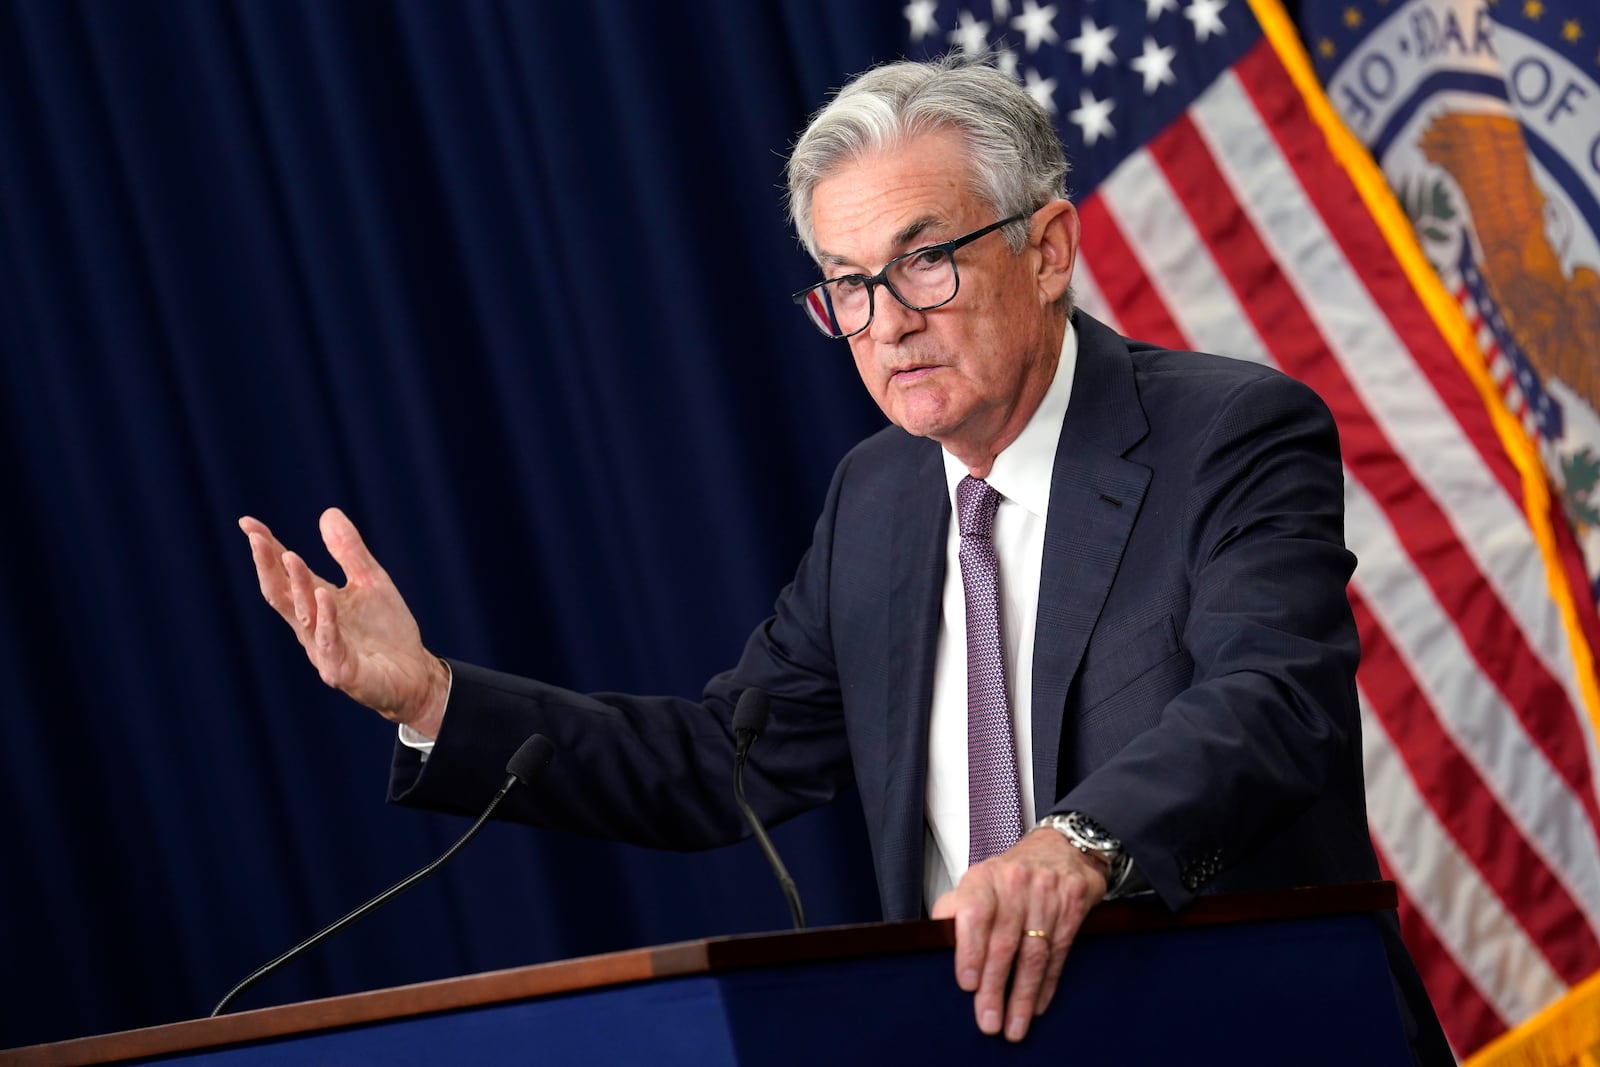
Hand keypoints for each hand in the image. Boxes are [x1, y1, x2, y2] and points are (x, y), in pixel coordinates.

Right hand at [239, 507, 449, 736]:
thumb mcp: (371, 581)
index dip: (267, 550)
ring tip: (290, 556)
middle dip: (267, 566)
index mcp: (316, 604)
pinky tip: (324, 595)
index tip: (247, 523)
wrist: (415, 674)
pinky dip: (325, 619)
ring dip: (297, 586)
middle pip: (281, 594)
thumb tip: (328, 512)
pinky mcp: (342, 670)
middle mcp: (311, 627)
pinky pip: (329, 643)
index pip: (284, 574)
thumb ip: (349, 552)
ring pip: (303, 616)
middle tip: (256, 538)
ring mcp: (323, 650)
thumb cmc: (388, 631)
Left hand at [931, 828, 1107, 1042]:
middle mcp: (1015, 883)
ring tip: (1014, 1025)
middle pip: (1004, 942)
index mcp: (984, 878)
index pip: (974, 913)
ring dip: (1022, 995)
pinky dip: (1047, 984)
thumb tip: (934, 943)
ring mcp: (1047, 893)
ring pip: (1033, 953)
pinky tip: (1037, 1005)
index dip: (970, 951)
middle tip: (988, 1020)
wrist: (1060, 848)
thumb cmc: (1009, 875)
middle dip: (995, 987)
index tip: (968, 984)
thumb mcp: (977, 882)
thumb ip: (955, 910)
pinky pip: (1058, 953)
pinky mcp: (1073, 905)